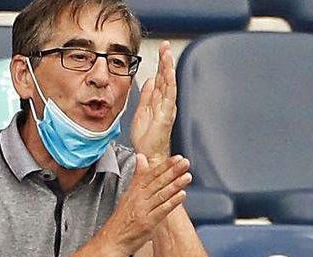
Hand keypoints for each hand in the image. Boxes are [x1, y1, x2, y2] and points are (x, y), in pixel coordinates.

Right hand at [100, 154, 190, 255]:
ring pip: (161, 194)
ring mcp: (142, 210)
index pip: (150, 175)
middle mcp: (137, 199)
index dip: (164, 166)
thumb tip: (141, 157)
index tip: (176, 158)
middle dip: (172, 171)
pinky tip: (182, 195)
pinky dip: (172, 202)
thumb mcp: (127, 195)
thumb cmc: (120, 221)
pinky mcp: (147, 223)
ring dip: (175, 185)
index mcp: (133, 191)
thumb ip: (137, 177)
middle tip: (185, 162)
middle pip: (157, 182)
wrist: (110, 242)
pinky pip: (161, 210)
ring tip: (187, 176)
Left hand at [129, 41, 176, 165]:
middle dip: (166, 60)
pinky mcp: (166, 115)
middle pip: (166, 76)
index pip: (161, 77)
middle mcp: (165, 102)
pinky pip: (169, 97)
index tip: (162, 49)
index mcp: (158, 100)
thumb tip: (151, 79)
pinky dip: (170, 84)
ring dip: (169, 68)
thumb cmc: (147, 138)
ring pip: (169, 83)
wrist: (149, 154)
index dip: (162, 62)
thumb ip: (147, 95)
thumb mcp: (142, 110)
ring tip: (168, 54)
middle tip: (166, 45)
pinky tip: (169, 74)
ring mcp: (167, 108)